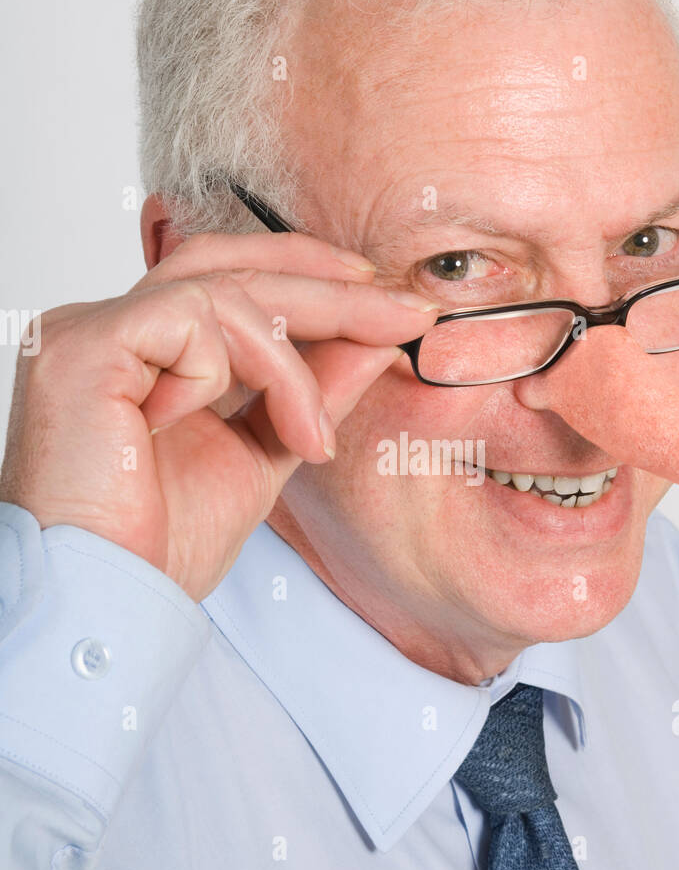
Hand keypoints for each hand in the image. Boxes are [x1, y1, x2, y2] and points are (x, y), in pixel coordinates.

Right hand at [0, 231, 437, 600]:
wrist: (111, 601)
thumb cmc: (159, 545)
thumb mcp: (262, 455)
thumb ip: (308, 394)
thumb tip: (374, 341)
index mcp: (143, 350)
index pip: (231, 278)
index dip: (310, 276)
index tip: (388, 299)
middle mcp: (109, 328)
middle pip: (233, 268)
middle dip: (332, 291)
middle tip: (405, 314)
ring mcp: (88, 330)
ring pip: (224, 294)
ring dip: (291, 366)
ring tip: (311, 439)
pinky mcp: (82, 345)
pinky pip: (189, 319)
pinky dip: (225, 371)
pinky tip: (207, 426)